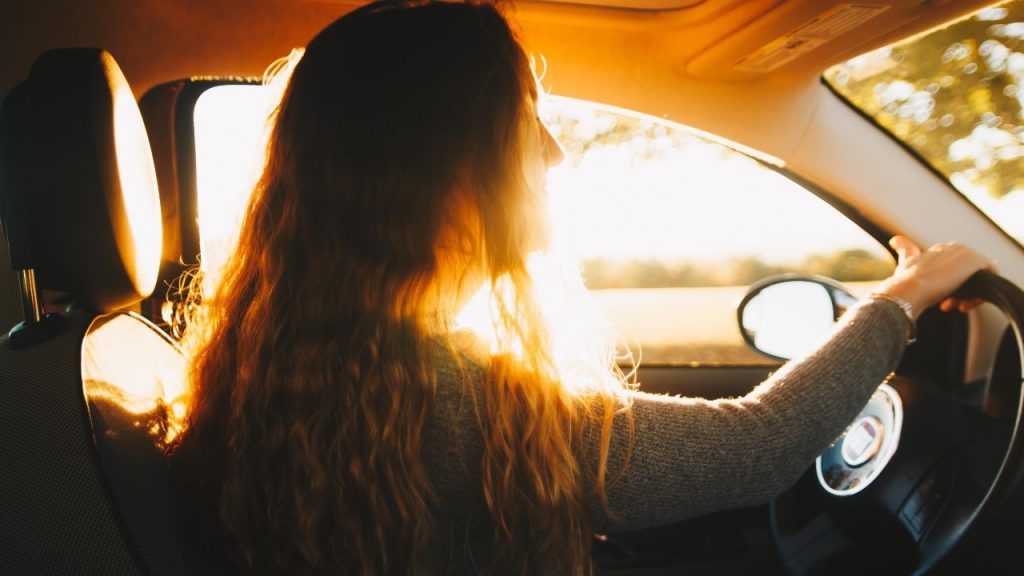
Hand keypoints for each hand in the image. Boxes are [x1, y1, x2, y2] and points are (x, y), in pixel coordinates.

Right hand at [876, 236, 995, 318]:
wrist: (909, 289)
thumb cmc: (904, 281)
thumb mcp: (905, 264)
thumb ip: (904, 250)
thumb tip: (895, 240)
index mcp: (939, 249)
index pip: (953, 268)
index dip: (948, 284)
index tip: (940, 299)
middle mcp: (954, 247)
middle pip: (967, 273)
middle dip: (960, 290)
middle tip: (949, 304)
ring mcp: (966, 253)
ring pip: (978, 277)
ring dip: (968, 294)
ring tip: (956, 306)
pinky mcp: (977, 261)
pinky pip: (990, 276)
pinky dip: (981, 293)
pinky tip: (966, 304)